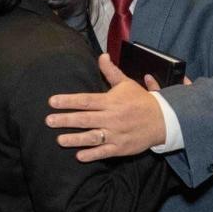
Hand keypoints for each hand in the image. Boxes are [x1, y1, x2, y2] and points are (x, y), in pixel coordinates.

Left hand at [45, 53, 167, 161]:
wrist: (164, 120)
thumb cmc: (142, 101)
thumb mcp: (127, 84)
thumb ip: (111, 72)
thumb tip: (102, 56)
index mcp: (111, 101)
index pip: (86, 100)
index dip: (68, 101)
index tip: (52, 102)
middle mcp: (112, 117)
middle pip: (85, 119)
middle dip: (66, 120)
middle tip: (48, 121)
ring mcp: (116, 134)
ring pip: (92, 137)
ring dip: (75, 139)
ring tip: (59, 139)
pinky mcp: (121, 147)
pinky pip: (104, 152)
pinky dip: (92, 154)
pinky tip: (79, 156)